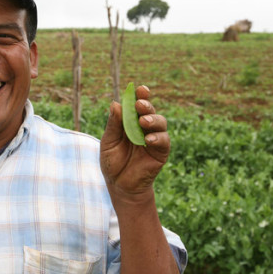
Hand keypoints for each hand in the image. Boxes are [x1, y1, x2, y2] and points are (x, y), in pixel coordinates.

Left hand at [100, 85, 170, 199]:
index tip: (139, 89)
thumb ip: (114, 125)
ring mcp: (154, 139)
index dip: (140, 96)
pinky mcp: (161, 152)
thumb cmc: (113, 161)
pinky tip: (148, 139)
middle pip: (150, 111)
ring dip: (153, 120)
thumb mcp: (109, 142)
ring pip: (160, 123)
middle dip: (146, 105)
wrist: (119, 185)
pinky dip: (157, 138)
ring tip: (144, 122)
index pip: (136, 105)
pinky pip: (163, 141)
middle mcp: (144, 127)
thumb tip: (115, 103)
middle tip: (139, 104)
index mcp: (130, 122)